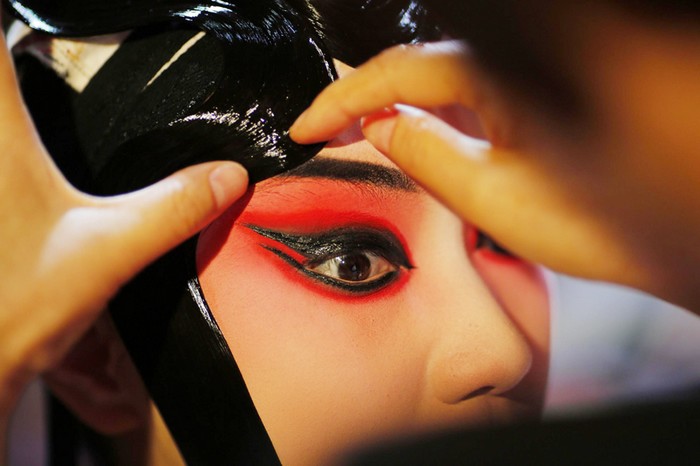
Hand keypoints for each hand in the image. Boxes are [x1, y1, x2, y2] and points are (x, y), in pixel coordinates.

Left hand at [0, 26, 247, 414]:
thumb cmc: (13, 308)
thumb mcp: (111, 251)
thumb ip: (174, 207)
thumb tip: (226, 176)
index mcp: (0, 135)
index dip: (17, 21)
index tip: (49, 17)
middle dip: (14, 55)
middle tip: (47, 58)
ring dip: (13, 95)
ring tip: (44, 95)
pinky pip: (1, 151)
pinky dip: (16, 137)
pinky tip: (35, 160)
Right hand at [290, 41, 699, 309]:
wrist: (672, 231)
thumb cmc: (598, 220)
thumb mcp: (490, 195)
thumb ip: (424, 153)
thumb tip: (379, 124)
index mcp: (496, 73)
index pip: (394, 73)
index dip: (340, 98)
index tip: (305, 125)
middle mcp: (511, 63)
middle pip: (414, 67)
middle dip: (361, 97)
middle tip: (322, 129)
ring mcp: (524, 77)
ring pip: (439, 78)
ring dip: (394, 103)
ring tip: (356, 132)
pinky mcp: (533, 95)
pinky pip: (468, 91)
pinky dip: (431, 110)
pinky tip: (417, 131)